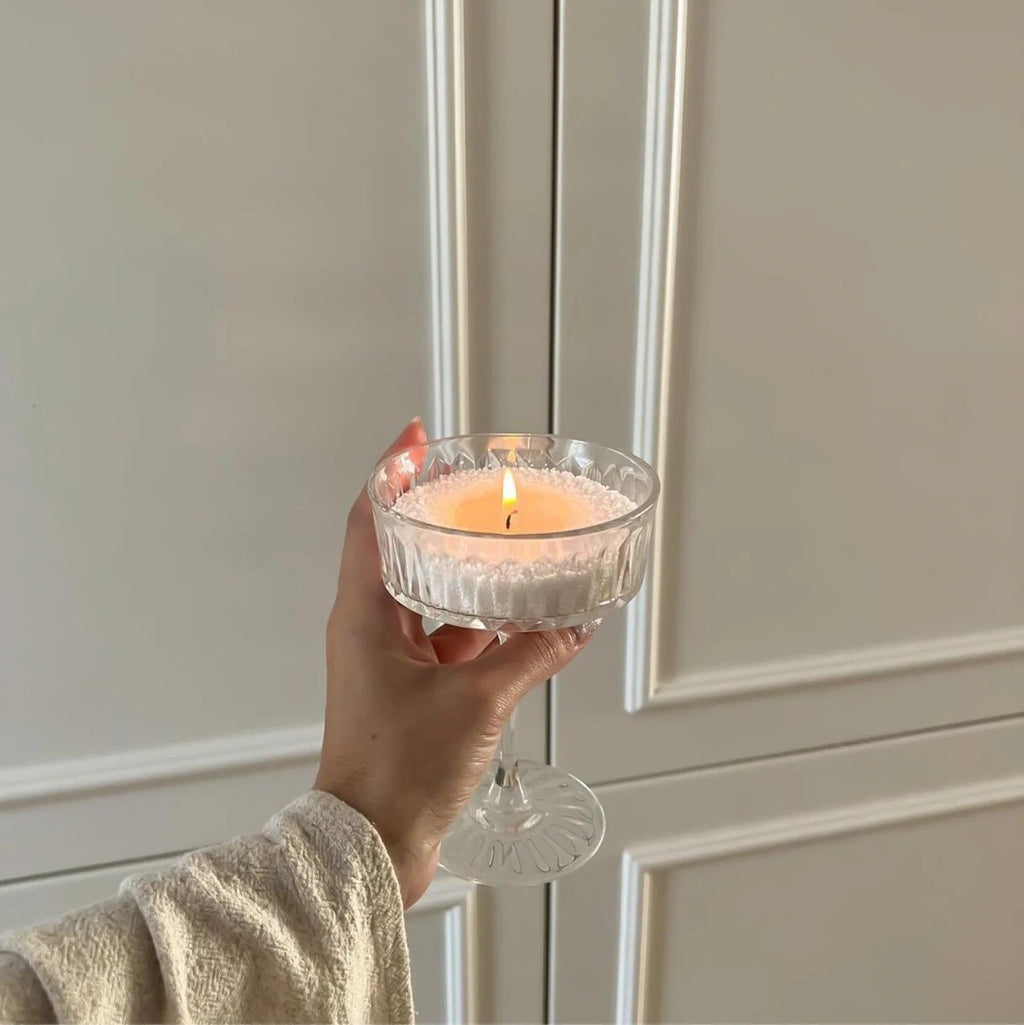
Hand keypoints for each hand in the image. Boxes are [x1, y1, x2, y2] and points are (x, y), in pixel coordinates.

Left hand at [314, 419, 590, 906]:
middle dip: (435, 517)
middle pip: (398, 551)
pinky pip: (445, 642)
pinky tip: (520, 627)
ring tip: (508, 554)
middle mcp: (369, 629)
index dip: (391, 473)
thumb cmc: (398, 770)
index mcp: (364, 614)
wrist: (371, 844)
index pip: (369, 521)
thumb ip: (529, 655)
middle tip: (476, 491)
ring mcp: (387, 661)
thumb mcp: (477, 699)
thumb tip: (573, 626)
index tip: (417, 437)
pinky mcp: (408, 691)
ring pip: (426, 598)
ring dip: (463, 577)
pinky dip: (479, 630)